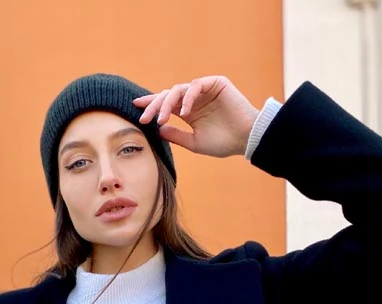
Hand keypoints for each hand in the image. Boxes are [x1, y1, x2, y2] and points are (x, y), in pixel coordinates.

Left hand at [133, 75, 259, 158]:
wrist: (246, 139)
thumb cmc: (224, 143)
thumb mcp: (194, 142)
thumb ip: (176, 136)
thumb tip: (157, 130)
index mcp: (189, 111)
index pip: (166, 104)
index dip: (151, 104)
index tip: (136, 108)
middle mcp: (194, 99)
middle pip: (168, 96)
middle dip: (154, 106)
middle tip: (144, 118)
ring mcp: (204, 89)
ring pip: (178, 90)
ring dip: (167, 104)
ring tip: (161, 119)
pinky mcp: (215, 83)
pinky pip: (195, 86)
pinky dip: (187, 98)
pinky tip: (183, 113)